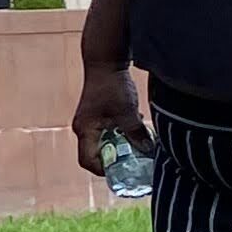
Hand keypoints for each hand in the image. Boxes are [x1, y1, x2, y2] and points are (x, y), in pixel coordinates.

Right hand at [72, 63, 150, 177]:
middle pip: (95, 154)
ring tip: (137, 142)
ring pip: (104, 143)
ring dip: (120, 146)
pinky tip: (135, 126)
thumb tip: (147, 151)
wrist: (105, 61)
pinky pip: (107, 132)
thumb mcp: (128, 112)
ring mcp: (89, 122)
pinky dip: (121, 134)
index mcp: (85, 130)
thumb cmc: (112, 85)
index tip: (124, 170)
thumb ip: (136, 134)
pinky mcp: (96, 115)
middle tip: (135, 160)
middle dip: (116, 159)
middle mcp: (83, 129)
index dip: (104, 170)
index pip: (88, 161)